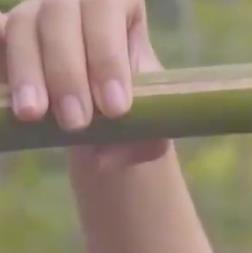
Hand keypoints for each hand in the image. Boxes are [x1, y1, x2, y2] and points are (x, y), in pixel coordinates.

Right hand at [1, 0, 167, 170]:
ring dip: (27, 71)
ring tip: (34, 116)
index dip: (108, 52)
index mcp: (119, 6)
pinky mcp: (7, 37)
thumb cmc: (130, 119)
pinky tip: (2, 89)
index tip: (115, 108)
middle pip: (61, 10)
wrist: (102, 131)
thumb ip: (144, 133)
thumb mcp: (149, 126)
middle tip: (76, 122)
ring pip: (23, 25)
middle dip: (67, 69)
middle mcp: (74, 2)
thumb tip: (109, 150)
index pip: (109, 5)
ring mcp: (35, 15)